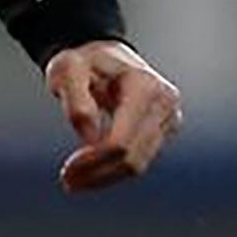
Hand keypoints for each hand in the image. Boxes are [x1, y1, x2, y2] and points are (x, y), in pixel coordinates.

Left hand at [45, 41, 182, 193]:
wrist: (104, 55)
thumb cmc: (83, 61)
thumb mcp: (67, 71)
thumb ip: (75, 101)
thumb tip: (89, 138)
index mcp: (144, 87)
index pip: (120, 142)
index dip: (93, 162)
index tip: (66, 171)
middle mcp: (165, 103)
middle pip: (132, 159)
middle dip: (98, 175)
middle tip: (67, 182)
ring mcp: (169, 118)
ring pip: (138, 165)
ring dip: (105, 177)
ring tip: (74, 180)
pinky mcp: (164, 130)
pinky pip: (140, 160)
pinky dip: (114, 170)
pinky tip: (90, 171)